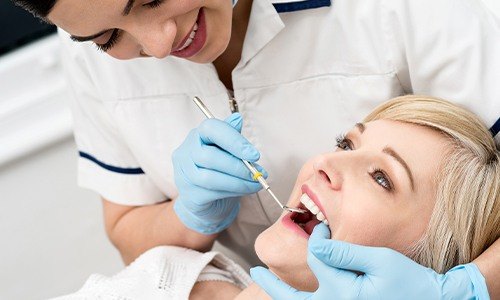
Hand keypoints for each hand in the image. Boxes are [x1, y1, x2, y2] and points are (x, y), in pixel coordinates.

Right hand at [173, 113, 266, 234]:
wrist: (207, 201)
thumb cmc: (219, 170)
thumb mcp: (227, 150)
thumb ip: (231, 135)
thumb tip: (237, 118)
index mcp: (197, 136)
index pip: (210, 129)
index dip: (233, 140)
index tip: (254, 154)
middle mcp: (186, 152)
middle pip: (210, 156)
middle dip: (239, 166)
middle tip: (258, 173)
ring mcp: (184, 175)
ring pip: (210, 178)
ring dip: (238, 182)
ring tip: (255, 183)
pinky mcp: (189, 195)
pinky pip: (212, 193)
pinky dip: (234, 191)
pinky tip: (245, 190)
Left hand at [251, 223, 487, 298]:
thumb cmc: (409, 282)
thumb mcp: (381, 262)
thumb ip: (346, 253)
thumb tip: (318, 243)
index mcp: (343, 292)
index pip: (318, 257)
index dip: (319, 237)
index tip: (323, 227)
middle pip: (296, 294)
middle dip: (275, 282)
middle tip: (257, 269)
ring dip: (281, 294)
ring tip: (262, 280)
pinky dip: (300, 299)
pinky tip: (290, 294)